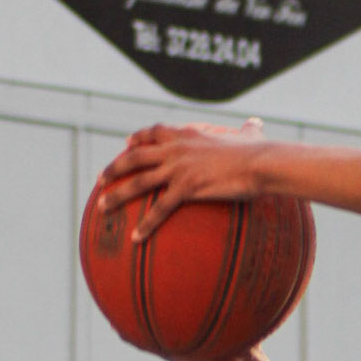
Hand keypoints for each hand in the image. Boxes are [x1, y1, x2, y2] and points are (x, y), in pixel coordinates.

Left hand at [101, 118, 269, 238]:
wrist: (260, 163)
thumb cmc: (259, 151)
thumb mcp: (250, 135)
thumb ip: (249, 129)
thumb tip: (257, 122)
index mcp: (187, 134)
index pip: (154, 132)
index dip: (137, 138)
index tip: (125, 144)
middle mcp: (176, 149)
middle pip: (134, 156)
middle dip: (114, 168)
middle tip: (100, 179)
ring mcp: (178, 168)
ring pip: (137, 181)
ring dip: (116, 194)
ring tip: (101, 208)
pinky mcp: (185, 188)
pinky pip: (159, 209)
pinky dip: (145, 224)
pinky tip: (135, 237)